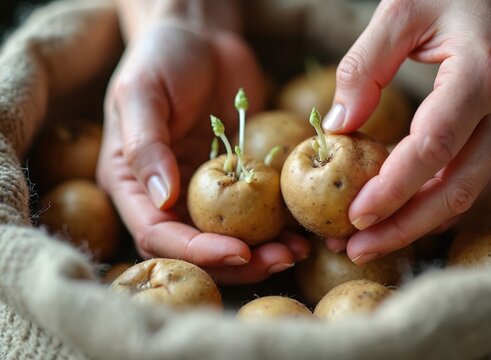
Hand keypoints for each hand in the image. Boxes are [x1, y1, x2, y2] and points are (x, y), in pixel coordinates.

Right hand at [97, 20, 308, 283]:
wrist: (200, 36)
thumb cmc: (160, 57)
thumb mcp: (140, 93)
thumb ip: (145, 145)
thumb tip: (163, 198)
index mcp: (133, 185)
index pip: (158, 235)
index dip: (197, 251)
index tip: (239, 251)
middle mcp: (166, 196)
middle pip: (197, 246)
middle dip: (238, 261)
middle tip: (279, 259)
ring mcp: (203, 189)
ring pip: (230, 236)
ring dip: (263, 251)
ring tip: (297, 251)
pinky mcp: (236, 177)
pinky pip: (256, 210)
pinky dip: (278, 224)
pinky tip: (302, 228)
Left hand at [322, 0, 490, 262]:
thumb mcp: (402, 10)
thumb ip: (364, 67)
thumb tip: (339, 126)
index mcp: (484, 75)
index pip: (431, 151)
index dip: (390, 191)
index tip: (353, 217)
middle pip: (456, 190)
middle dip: (403, 227)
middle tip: (356, 249)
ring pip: (470, 193)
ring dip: (419, 222)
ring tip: (372, 239)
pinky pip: (478, 178)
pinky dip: (440, 201)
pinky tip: (406, 212)